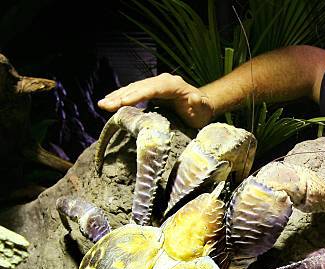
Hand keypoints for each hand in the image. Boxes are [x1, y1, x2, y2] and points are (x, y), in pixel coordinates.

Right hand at [97, 73, 212, 127]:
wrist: (201, 108)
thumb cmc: (202, 111)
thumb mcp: (204, 110)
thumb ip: (200, 104)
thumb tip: (196, 97)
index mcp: (173, 85)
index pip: (152, 89)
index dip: (137, 95)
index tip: (123, 102)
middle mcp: (162, 81)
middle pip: (139, 87)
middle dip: (121, 96)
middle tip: (105, 105)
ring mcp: (155, 85)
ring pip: (133, 88)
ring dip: (117, 96)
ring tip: (102, 104)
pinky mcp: (150, 91)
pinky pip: (133, 92)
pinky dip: (121, 97)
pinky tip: (108, 102)